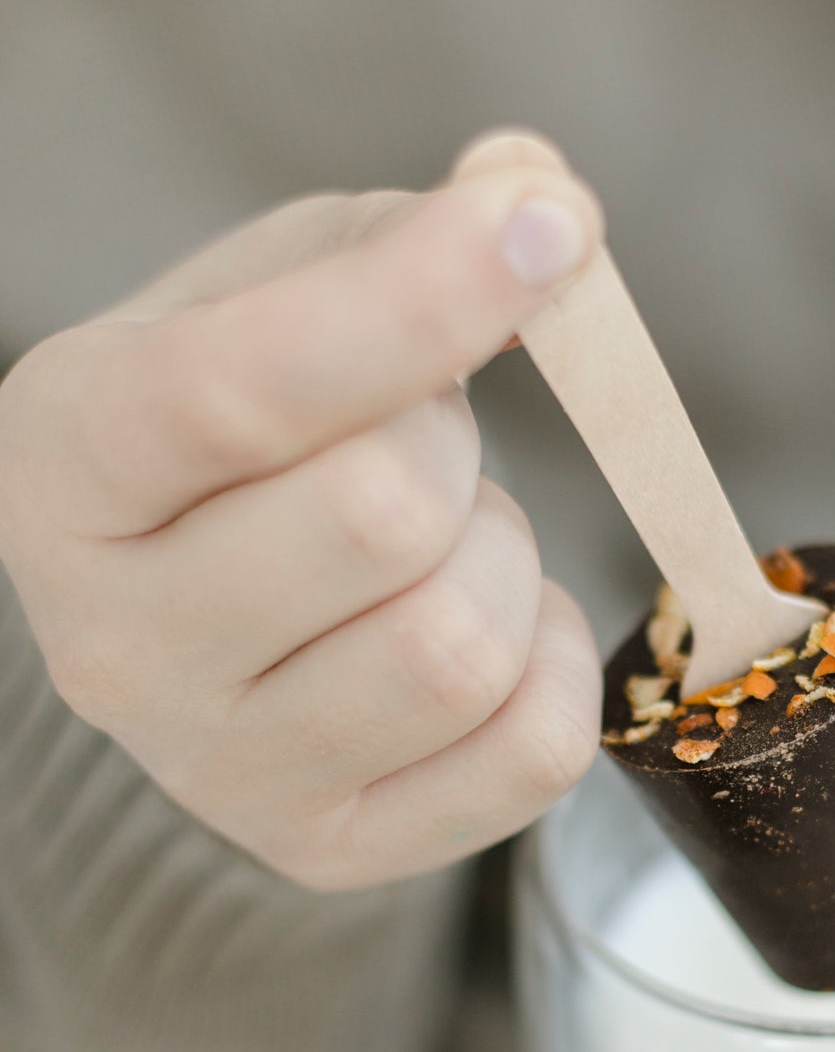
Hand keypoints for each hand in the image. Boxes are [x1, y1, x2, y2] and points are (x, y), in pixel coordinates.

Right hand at [0, 132, 604, 887]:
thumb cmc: (246, 427)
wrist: (200, 605)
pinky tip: (489, 629)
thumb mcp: (279, 288)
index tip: (543, 228)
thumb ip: (401, 230)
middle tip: (421, 439)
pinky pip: (531, 752)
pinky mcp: (325, 849)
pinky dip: (555, 664)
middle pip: (380, 516)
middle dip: (451, 443)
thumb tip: (540, 201)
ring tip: (444, 543)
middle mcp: (109, 642)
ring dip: (505, 558)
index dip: (412, 302)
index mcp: (62, 463)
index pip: (237, 392)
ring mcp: (213, 770)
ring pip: (460, 646)